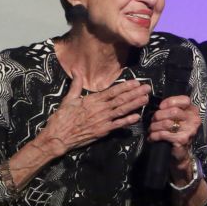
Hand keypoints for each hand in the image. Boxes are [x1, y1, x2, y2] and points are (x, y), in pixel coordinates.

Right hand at [35, 71, 149, 157]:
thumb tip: (75, 69)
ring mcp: (103, 120)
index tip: (136, 82)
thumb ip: (76, 84)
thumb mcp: (69, 98)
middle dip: (135, 93)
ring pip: (122, 110)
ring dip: (135, 104)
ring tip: (146, 99)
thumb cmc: (63, 117)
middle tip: (148, 88)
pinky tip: (137, 117)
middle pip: (121, 99)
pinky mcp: (103, 131)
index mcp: (93, 100)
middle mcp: (100, 109)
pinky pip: (118, 125)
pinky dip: (128, 121)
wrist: (58, 136)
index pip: (112, 91)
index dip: (125, 87)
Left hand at [147, 95, 201, 181]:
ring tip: (152, 129)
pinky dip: (155, 135)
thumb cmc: (176, 133)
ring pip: (167, 123)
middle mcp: (194, 120)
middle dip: (159, 115)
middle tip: (153, 121)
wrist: (179, 154)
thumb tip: (158, 106)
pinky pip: (163, 134)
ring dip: (154, 126)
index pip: (184, 100)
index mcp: (193, 111)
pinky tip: (152, 137)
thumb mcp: (177, 118)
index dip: (169, 102)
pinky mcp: (182, 140)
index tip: (161, 107)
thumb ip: (171, 109)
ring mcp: (189, 130)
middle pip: (173, 111)